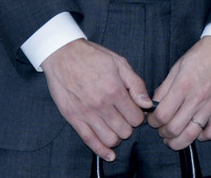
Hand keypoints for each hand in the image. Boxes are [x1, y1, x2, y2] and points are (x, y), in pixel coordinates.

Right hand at [41, 39, 150, 160]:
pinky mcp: (73, 118)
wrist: (63, 55)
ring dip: (117, 137)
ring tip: (117, 128)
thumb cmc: (93, 57)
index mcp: (115, 90)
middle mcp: (101, 105)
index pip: (136, 117)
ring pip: (110, 138)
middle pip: (125, 130)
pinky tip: (109, 155)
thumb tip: (147, 103)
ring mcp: (86, 113)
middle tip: (127, 119)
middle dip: (130, 127)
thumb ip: (136, 85)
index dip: (140, 116)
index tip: (137, 112)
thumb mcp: (120, 63)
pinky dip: (101, 150)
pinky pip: (89, 140)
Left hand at [148, 36, 210, 148]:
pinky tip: (197, 131)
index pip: (161, 116)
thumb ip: (165, 88)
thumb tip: (154, 105)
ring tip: (174, 138)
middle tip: (162, 129)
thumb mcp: (178, 66)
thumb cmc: (203, 54)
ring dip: (178, 141)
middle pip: (173, 129)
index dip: (153, 122)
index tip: (153, 119)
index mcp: (183, 85)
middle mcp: (197, 98)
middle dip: (163, 133)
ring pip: (190, 136)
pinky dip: (202, 137)